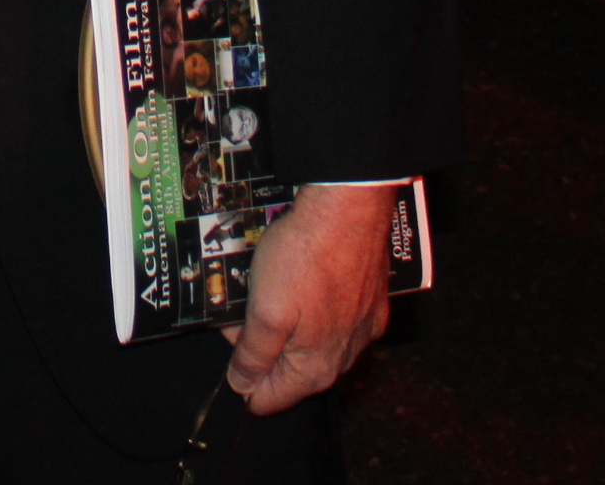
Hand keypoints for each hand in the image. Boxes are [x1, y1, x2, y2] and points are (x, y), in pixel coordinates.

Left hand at [221, 183, 396, 414]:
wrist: (350, 206)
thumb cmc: (305, 257)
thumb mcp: (265, 310)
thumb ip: (253, 354)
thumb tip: (243, 387)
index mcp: (317, 368)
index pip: (270, 398)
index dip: (242, 371)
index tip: (233, 329)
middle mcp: (346, 355)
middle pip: (291, 369)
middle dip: (262, 340)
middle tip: (245, 301)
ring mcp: (363, 326)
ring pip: (312, 340)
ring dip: (287, 320)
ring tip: (269, 282)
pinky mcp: (372, 299)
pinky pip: (334, 316)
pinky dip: (313, 303)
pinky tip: (302, 274)